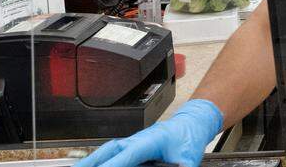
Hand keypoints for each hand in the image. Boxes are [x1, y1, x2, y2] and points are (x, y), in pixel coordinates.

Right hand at [75, 100, 222, 166]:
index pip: (127, 154)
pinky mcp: (133, 148)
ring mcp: (133, 143)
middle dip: (91, 162)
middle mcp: (138, 140)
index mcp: (150, 140)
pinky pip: (114, 154)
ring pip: (108, 152)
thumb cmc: (189, 137)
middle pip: (110, 150)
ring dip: (92, 161)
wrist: (193, 123)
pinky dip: (102, 161)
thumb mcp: (187, 159)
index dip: (112, 165)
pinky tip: (95, 165)